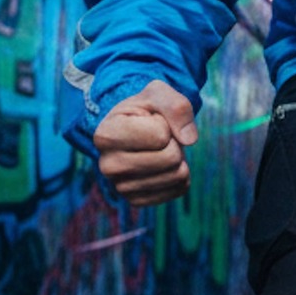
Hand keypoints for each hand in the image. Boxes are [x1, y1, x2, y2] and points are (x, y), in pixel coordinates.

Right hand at [93, 80, 197, 207]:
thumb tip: (189, 140)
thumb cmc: (145, 109)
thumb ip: (176, 107)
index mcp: (105, 136)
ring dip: (178, 158)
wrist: (134, 129)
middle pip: (170, 158)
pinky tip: (164, 165)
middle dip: (175, 142)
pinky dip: (181, 175)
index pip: (161, 135)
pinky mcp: (137, 201)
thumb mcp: (158, 93)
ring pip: (177, 176)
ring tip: (160, 149)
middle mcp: (107, 166)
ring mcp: (120, 187)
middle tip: (160, 137)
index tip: (150, 121)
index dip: (165, 124)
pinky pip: (178, 190)